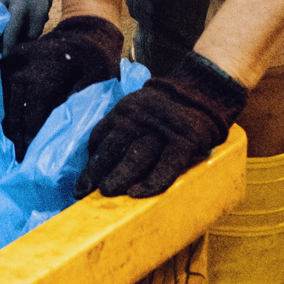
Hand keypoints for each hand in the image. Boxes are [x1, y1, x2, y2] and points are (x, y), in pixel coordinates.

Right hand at [0, 14, 123, 156]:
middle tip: (20, 158)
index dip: (29, 139)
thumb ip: (76, 108)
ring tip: (16, 146)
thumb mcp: (96, 84)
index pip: (30, 115)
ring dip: (9, 124)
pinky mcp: (7, 62)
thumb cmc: (94, 61)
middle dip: (16, 137)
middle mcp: (21, 66)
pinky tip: (13, 126)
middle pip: (13, 111)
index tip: (28, 158)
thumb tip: (59, 138)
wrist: (83, 32)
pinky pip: (1, 91)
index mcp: (43, 72)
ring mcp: (11, 62)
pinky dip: (6, 109)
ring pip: (3, 103)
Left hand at [74, 53, 247, 198]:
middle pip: (112, 148)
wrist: (202, 90)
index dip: (90, 159)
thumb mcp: (136, 107)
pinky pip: (165, 167)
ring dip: (118, 176)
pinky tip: (136, 194)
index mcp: (124, 112)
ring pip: (135, 157)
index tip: (81, 180)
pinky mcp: (183, 142)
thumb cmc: (164, 107)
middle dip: (95, 171)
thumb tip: (96, 154)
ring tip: (106, 192)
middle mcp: (139, 121)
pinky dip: (150, 182)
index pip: (100, 136)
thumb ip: (120, 125)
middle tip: (82, 191)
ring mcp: (161, 132)